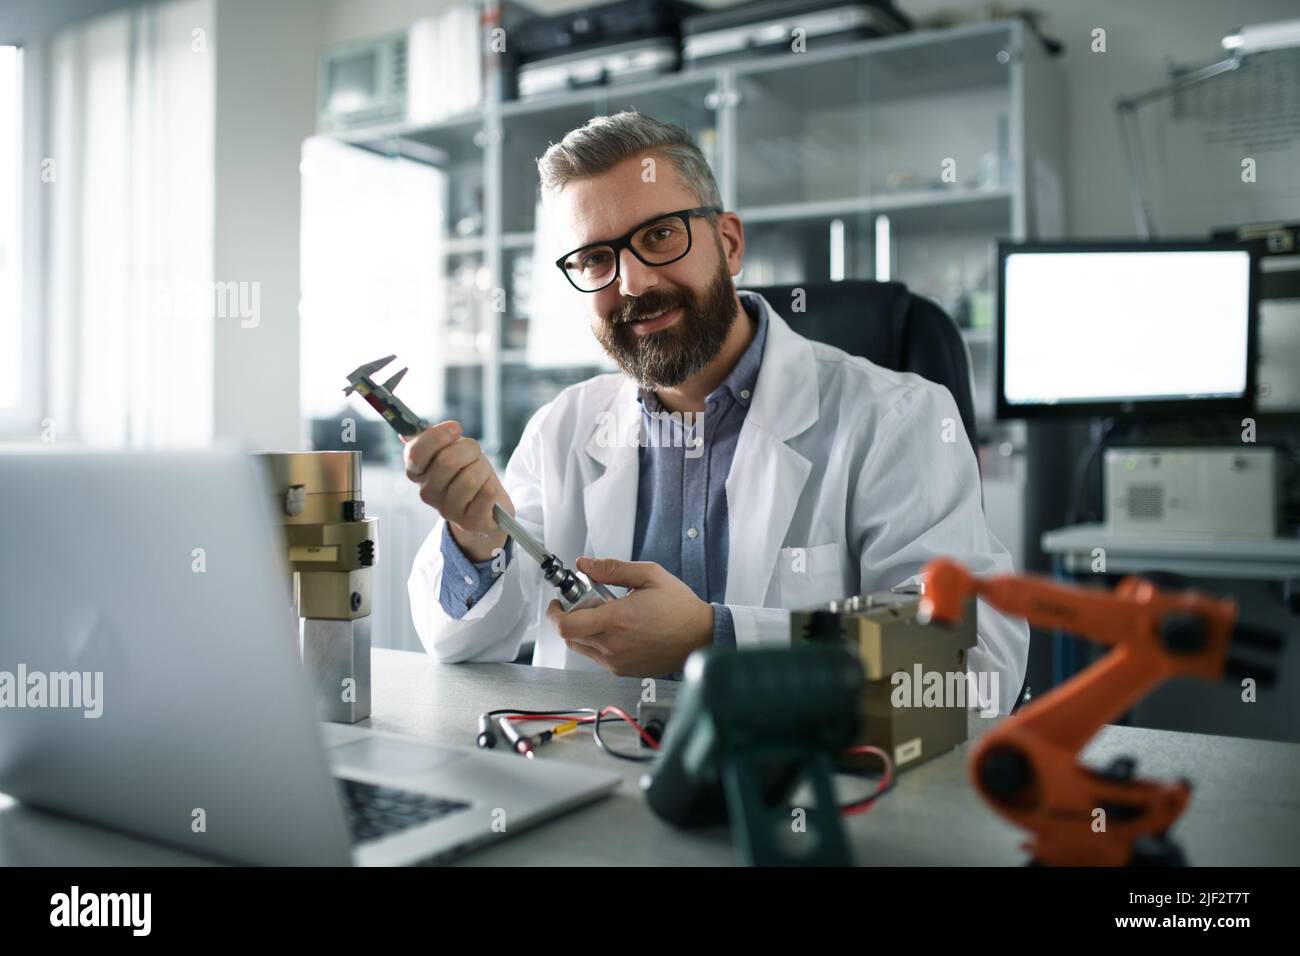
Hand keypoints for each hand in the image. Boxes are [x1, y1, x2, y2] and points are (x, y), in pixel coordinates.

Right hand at [401, 422, 512, 562]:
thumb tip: (405, 432)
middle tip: (474, 456)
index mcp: (417, 473)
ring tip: (481, 476)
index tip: (455, 428)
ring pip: (470, 477)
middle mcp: (427, 493)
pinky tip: (487, 493)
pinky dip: (492, 488)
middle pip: (448, 460)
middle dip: (469, 450)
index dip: (438, 436)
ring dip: (482, 470)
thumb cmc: (467, 472)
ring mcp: (447, 510)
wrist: (486, 505)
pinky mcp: (469, 522)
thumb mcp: (451, 450)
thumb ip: (431, 439)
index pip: (415, 452)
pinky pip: (487, 494)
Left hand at [545, 557, 713, 676]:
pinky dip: (596, 641)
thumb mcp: (649, 575)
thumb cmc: (680, 608)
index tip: (559, 601)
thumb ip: (612, 569)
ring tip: (604, 615)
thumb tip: (585, 564)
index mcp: (617, 620)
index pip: (566, 625)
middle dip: (570, 616)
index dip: (555, 612)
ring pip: (581, 647)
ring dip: (582, 630)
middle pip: (569, 636)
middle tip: (585, 602)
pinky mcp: (623, 670)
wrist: (700, 637)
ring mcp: (617, 661)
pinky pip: (597, 656)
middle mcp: (613, 645)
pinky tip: (617, 628)